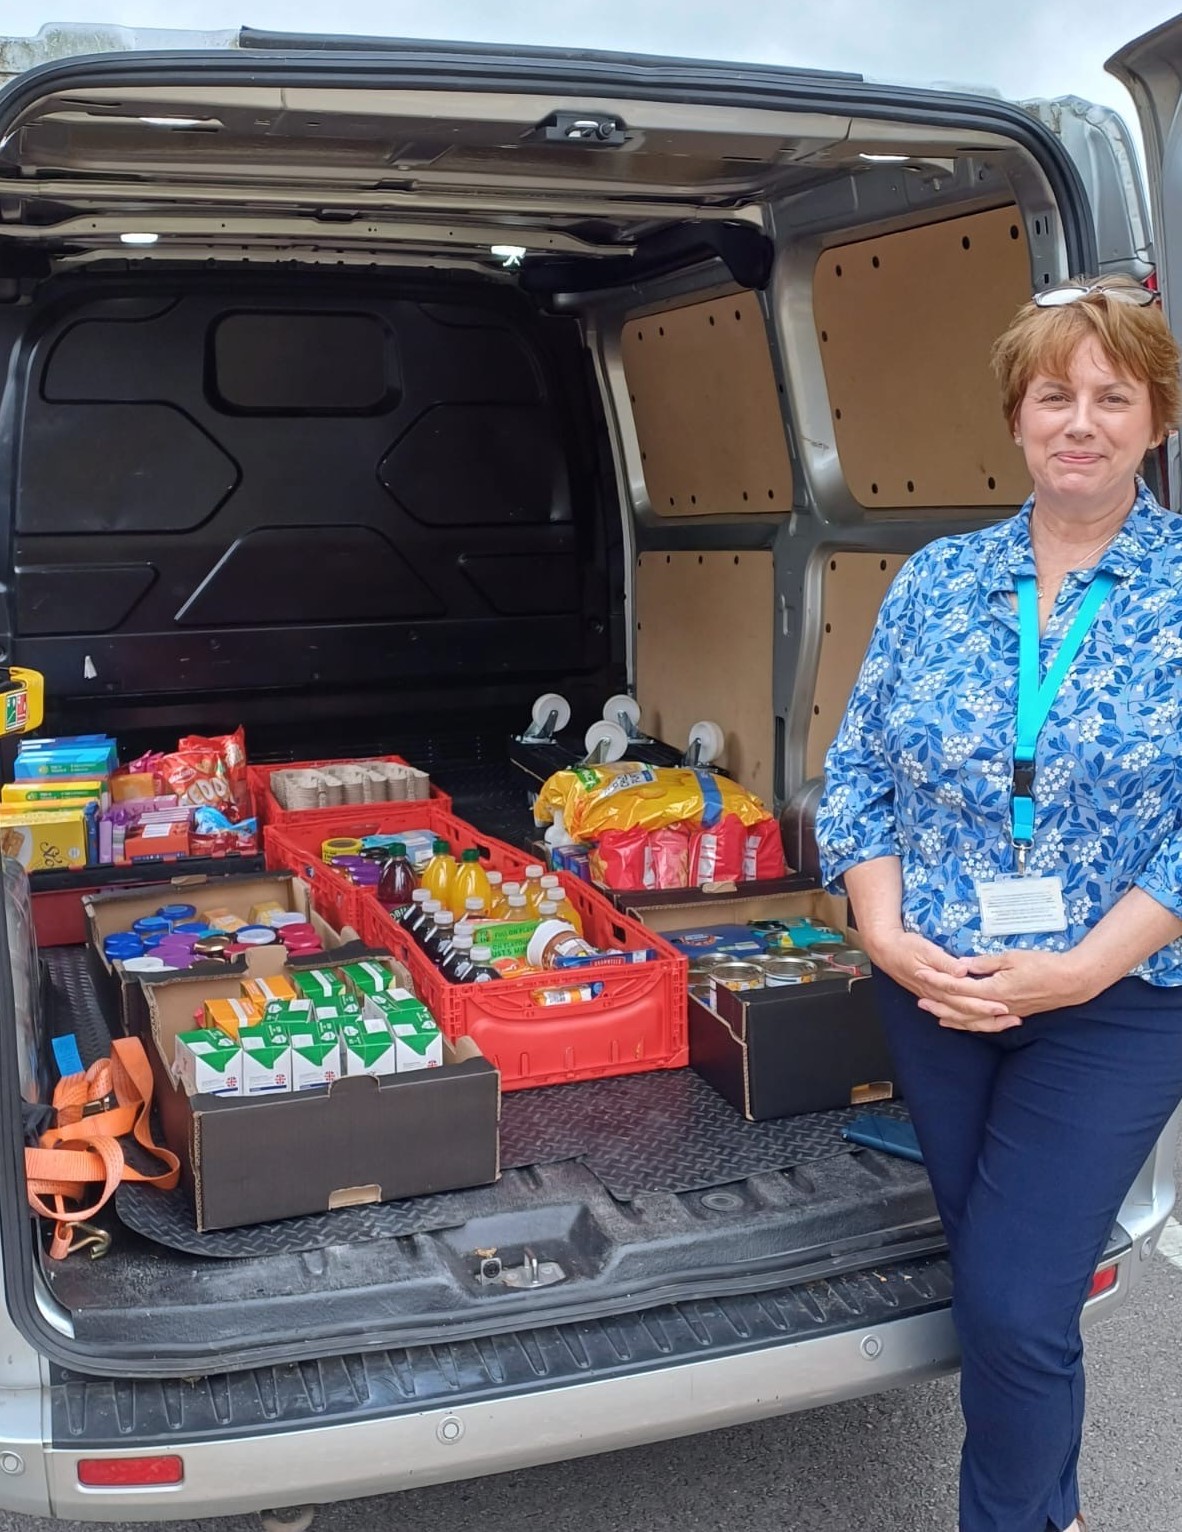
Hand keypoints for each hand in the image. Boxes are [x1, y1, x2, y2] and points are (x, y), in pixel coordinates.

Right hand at [864, 929, 1022, 1032]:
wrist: (886, 951)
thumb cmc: (906, 947)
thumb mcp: (925, 949)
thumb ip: (944, 962)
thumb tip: (961, 971)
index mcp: (937, 985)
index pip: (965, 1000)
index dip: (985, 1005)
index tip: (1004, 1007)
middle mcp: (938, 997)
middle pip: (967, 1014)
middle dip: (991, 1018)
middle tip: (1014, 1019)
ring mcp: (936, 999)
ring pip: (962, 1019)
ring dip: (984, 1022)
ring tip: (1005, 1023)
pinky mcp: (935, 998)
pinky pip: (954, 1016)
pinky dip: (968, 1022)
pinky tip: (979, 1023)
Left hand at [913, 947, 1091, 1028]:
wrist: (1070, 982)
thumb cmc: (1043, 965)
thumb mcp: (1011, 958)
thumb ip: (984, 963)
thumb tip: (962, 965)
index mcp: (993, 990)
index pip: (958, 986)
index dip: (938, 980)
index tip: (921, 973)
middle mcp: (995, 1006)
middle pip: (960, 1008)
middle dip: (938, 1004)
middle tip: (918, 1000)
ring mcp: (1003, 1012)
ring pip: (971, 1020)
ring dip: (950, 1017)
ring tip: (932, 1013)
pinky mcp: (1011, 1014)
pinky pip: (983, 1023)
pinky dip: (968, 1023)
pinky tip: (957, 1022)